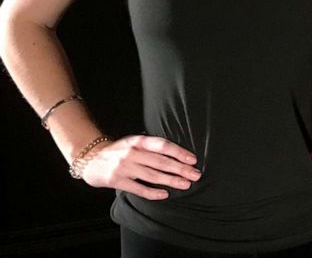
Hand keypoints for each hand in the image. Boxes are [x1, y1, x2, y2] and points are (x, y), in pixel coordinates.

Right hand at [78, 134, 201, 199]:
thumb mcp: (134, 142)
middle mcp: (132, 152)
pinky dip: (152, 192)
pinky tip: (164, 194)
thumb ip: (151, 147)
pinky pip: (138, 188)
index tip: (193, 160)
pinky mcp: (117, 180)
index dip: (179, 152)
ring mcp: (124, 167)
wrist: (90, 159)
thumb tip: (177, 154)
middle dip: (180, 169)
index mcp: (139, 141)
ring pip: (152, 175)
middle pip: (161, 162)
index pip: (163, 146)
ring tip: (185, 184)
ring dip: (171, 181)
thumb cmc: (118, 151)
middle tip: (195, 174)